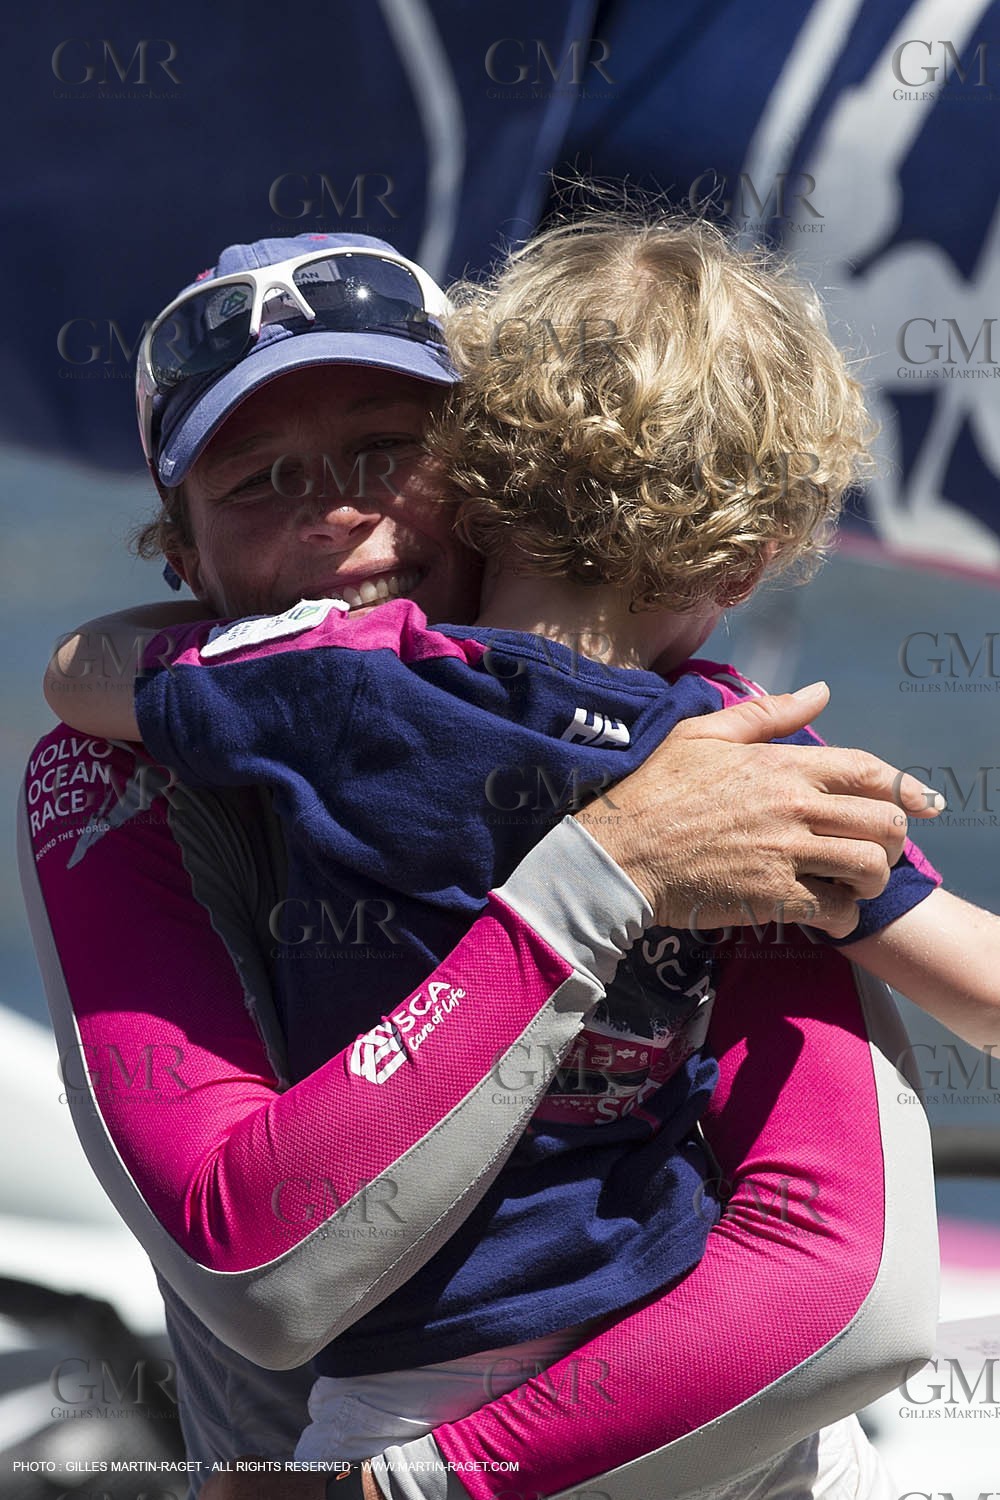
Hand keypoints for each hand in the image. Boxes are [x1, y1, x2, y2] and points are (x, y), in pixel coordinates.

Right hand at [576, 681, 942, 938]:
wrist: (617, 854)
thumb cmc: (653, 790)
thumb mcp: (703, 733)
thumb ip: (768, 713)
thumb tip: (821, 691)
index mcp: (780, 764)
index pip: (868, 771)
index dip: (908, 789)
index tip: (927, 805)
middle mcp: (792, 806)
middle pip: (883, 822)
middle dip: (893, 840)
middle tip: (876, 852)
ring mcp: (784, 853)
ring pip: (868, 867)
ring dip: (871, 881)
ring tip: (853, 885)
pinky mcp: (770, 897)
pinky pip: (835, 911)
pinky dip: (844, 918)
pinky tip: (831, 916)